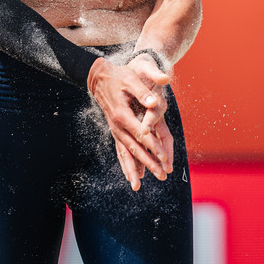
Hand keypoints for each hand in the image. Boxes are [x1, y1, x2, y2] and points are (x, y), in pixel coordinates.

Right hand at [87, 56, 172, 190]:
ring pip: (125, 153)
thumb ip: (143, 92)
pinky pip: (120, 151)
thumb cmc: (118, 77)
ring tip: (138, 187)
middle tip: (162, 176)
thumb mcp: (131, 79)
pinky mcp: (115, 131)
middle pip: (134, 148)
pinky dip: (124, 164)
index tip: (164, 158)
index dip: (153, 146)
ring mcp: (115, 130)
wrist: (99, 78)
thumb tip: (154, 103)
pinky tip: (129, 176)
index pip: (142, 134)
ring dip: (133, 169)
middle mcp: (117, 126)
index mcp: (122, 114)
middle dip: (148, 163)